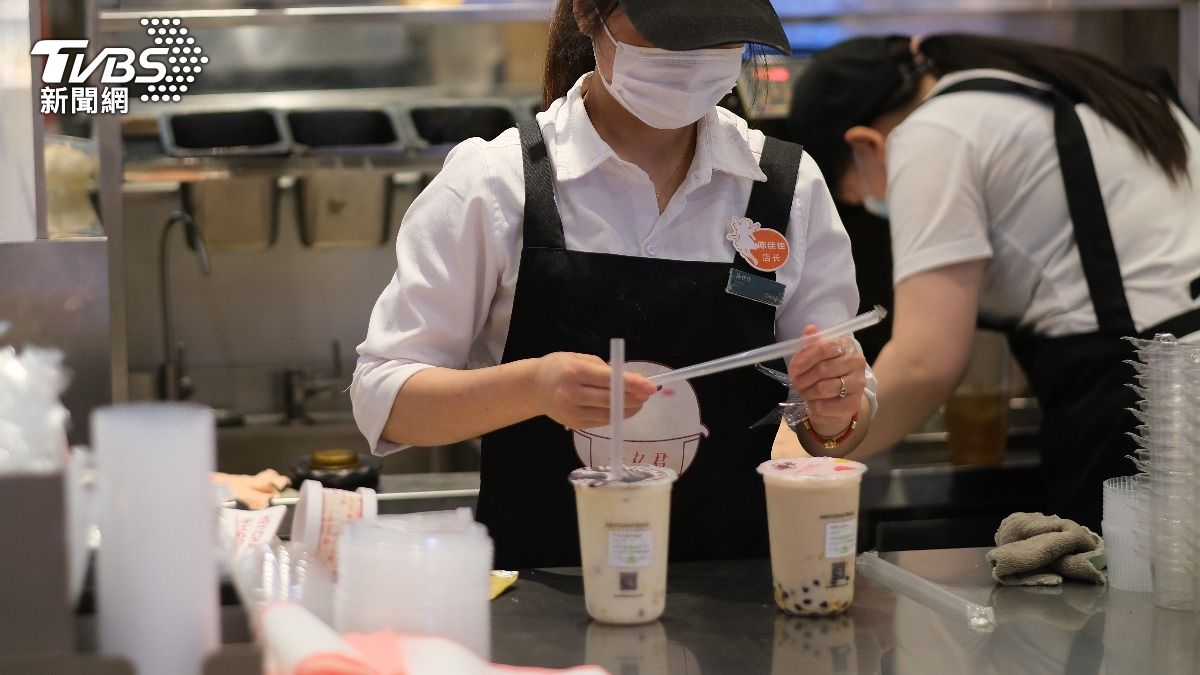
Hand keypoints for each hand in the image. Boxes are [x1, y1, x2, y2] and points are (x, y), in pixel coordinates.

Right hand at [532, 352, 656, 429]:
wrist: (533, 387)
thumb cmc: (559, 367)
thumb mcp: (580, 358)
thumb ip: (605, 369)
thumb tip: (633, 381)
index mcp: (574, 371)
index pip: (609, 380)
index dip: (632, 384)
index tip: (651, 386)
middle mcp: (571, 393)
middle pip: (611, 400)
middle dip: (634, 398)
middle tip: (648, 394)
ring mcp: (571, 411)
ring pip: (608, 413)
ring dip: (628, 409)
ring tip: (639, 402)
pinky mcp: (574, 424)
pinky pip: (601, 421)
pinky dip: (615, 415)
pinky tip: (623, 409)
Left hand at [787, 325, 867, 435]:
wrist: (840, 397)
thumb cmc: (826, 372)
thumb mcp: (816, 355)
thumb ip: (811, 343)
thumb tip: (810, 329)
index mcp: (847, 345)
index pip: (824, 348)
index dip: (805, 358)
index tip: (793, 368)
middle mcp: (856, 362)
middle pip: (823, 369)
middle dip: (803, 378)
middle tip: (795, 383)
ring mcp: (858, 383)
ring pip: (824, 388)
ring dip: (807, 392)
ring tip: (803, 392)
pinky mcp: (853, 404)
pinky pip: (826, 405)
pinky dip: (814, 405)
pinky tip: (812, 403)